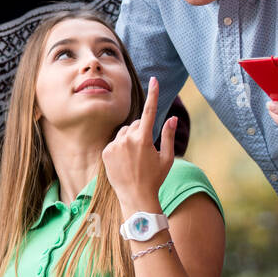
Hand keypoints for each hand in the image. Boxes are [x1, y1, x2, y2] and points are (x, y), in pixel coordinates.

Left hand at [102, 77, 175, 210]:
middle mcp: (127, 139)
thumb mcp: (166, 158)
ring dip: (130, 139)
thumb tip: (172, 117)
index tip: (154, 79)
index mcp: (144, 139)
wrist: (135, 197)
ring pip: (124, 132)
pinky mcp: (105, 152)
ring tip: (134, 158)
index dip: (153, 94)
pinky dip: (119, 147)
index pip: (150, 111)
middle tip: (145, 151)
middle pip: (135, 124)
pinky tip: (124, 162)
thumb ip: (168, 136)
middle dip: (141, 131)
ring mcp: (114, 145)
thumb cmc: (154, 179)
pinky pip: (114, 142)